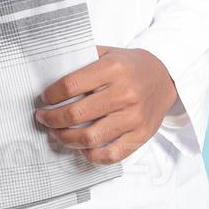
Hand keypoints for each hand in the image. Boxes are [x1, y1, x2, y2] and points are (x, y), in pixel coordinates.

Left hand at [34, 45, 179, 164]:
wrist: (165, 76)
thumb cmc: (131, 66)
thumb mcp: (109, 53)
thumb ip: (83, 61)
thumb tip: (51, 73)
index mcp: (114, 69)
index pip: (70, 85)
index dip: (51, 95)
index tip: (44, 99)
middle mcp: (125, 93)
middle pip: (76, 114)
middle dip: (52, 119)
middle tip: (43, 118)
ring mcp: (133, 117)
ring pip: (90, 138)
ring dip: (66, 138)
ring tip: (57, 133)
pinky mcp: (140, 135)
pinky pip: (110, 154)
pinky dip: (91, 155)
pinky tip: (82, 147)